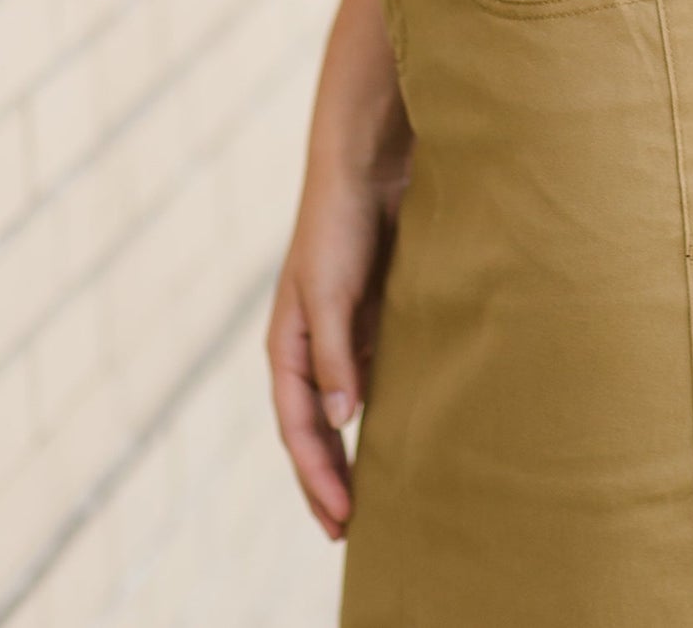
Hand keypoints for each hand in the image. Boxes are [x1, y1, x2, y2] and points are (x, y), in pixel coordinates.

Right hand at [266, 153, 409, 538]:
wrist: (369, 163)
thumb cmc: (338, 223)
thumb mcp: (330, 290)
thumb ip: (335, 353)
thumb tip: (341, 419)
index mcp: (288, 345)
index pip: (298, 427)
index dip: (316, 475)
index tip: (340, 519)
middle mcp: (313, 346)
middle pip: (316, 428)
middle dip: (327, 478)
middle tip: (348, 530)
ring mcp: (344, 332)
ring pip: (345, 407)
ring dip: (353, 450)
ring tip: (374, 497)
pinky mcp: (376, 314)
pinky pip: (376, 374)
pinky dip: (383, 408)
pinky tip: (404, 431)